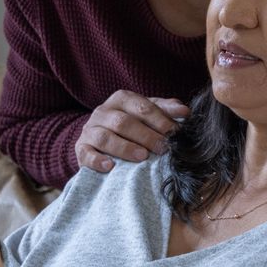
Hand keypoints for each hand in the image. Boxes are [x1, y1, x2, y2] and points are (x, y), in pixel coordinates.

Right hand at [75, 90, 189, 171]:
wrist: (99, 139)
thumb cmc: (131, 125)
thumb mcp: (147, 114)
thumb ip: (165, 111)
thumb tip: (185, 112)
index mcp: (121, 99)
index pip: (141, 107)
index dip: (159, 120)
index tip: (175, 133)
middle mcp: (102, 111)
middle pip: (123, 122)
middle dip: (145, 136)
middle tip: (163, 148)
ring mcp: (89, 130)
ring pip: (105, 136)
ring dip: (124, 147)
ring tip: (142, 157)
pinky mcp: (81, 148)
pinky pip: (86, 153)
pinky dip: (98, 160)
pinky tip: (110, 166)